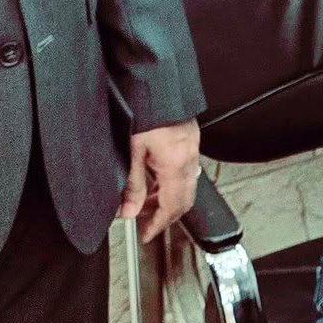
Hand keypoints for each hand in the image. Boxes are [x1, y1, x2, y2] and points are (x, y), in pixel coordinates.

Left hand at [120, 118, 201, 242]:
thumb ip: (133, 185)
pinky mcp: (190, 142)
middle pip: (182, 201)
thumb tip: (129, 210)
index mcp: (176, 167)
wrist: (161, 86)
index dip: (158, 226)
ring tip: (144, 203)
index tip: (146, 235)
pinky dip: (170, 184)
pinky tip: (155, 181)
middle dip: (163, 216)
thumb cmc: (147, 112)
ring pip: (184, 187)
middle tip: (144, 223)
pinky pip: (185, 172)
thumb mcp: (133, 152)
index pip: (171, 208)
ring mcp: (192, 151)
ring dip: (166, 200)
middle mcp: (189, 161)